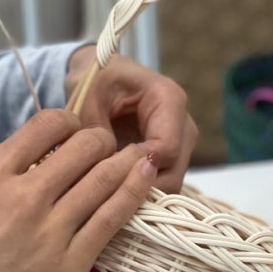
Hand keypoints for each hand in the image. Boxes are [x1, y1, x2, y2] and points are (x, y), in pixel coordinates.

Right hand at [0, 109, 158, 271]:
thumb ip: (11, 166)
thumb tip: (53, 147)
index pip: (49, 122)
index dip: (72, 121)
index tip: (78, 130)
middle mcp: (25, 196)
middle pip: (86, 146)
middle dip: (104, 139)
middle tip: (109, 145)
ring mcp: (51, 231)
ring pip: (105, 178)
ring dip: (129, 160)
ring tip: (141, 153)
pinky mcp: (72, 262)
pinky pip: (113, 217)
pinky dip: (136, 191)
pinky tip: (147, 176)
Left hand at [65, 45, 196, 191]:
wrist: (103, 75)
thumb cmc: (96, 79)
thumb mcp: (88, 98)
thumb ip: (96, 133)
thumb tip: (104, 170)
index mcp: (169, 100)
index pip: (167, 149)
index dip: (138, 169)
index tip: (107, 176)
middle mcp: (184, 124)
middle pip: (174, 172)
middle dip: (139, 188)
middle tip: (103, 195)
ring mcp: (182, 144)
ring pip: (170, 183)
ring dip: (139, 193)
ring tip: (106, 196)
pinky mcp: (172, 159)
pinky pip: (162, 183)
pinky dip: (139, 192)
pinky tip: (113, 193)